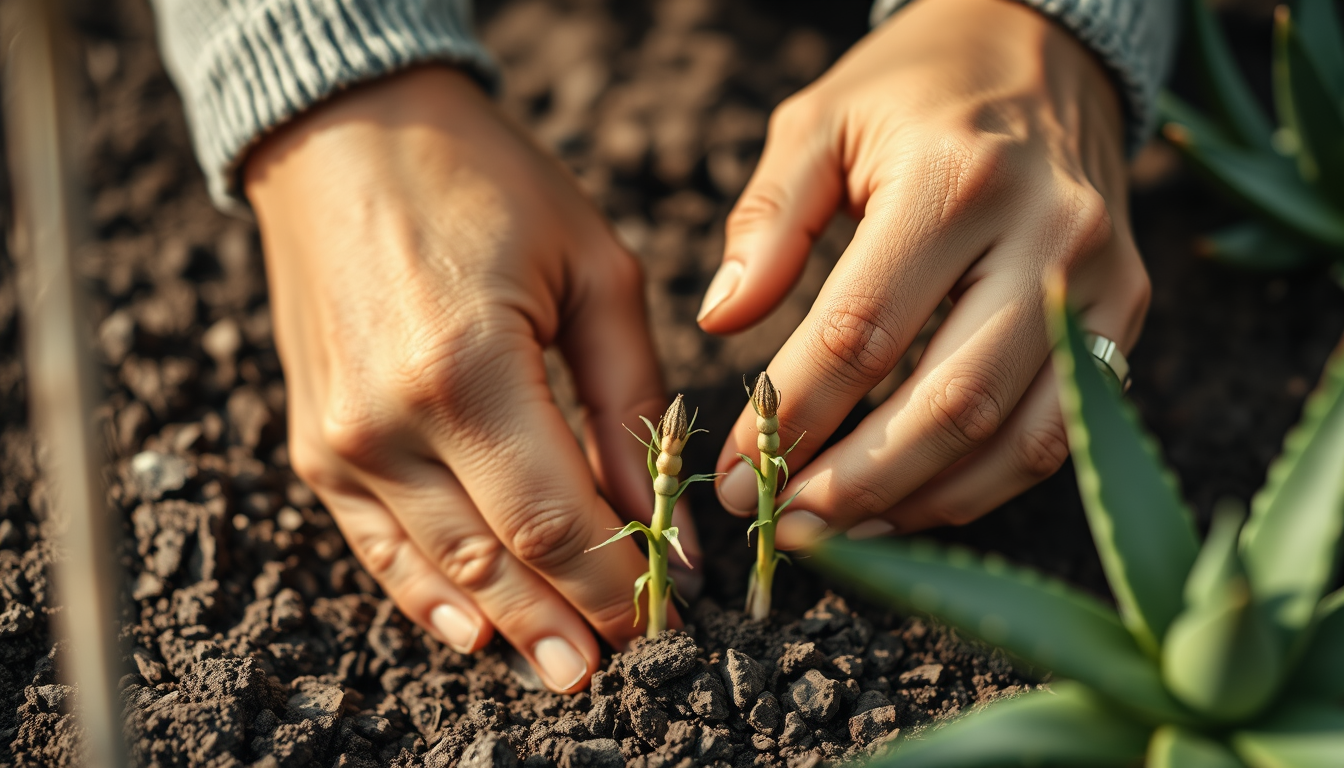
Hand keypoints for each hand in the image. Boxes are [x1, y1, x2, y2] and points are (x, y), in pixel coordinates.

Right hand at [245, 67, 688, 691]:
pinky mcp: (314, 445)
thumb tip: (663, 515)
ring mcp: (338, 440)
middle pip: (497, 564)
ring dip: (510, 625)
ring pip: (438, 572)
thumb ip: (631, 401)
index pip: (555, 521)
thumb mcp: (593, 272)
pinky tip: (475, 634)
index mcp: (467, 367)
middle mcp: (388, 420)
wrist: (344, 134)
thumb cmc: (482, 181)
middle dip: (570, 619)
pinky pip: (378, 547)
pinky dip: (430, 596)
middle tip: (624, 660)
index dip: (615, 582)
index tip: (668, 610)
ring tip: (566, 667)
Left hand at [702, 0, 1148, 543]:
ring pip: (1017, 438)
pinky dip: (984, 485)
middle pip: (948, 404)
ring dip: (921, 503)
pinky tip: (912, 500)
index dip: (790, 418)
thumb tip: (720, 320)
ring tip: (840, 531)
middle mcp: (1047, 235)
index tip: (733, 471)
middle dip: (855, 485)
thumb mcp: (819, 123)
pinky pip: (1059, 431)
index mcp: (956, 179)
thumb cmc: (913, 89)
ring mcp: (1102, 281)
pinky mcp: (1127, 311)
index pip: (861, 334)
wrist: (1042, 49)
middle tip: (784, 525)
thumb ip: (766, 221)